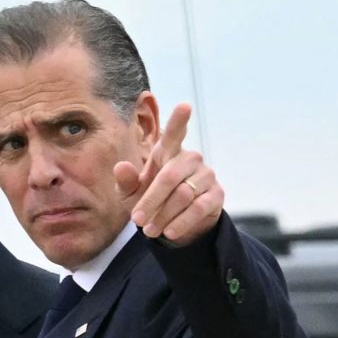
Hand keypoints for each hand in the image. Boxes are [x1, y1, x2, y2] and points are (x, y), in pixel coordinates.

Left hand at [114, 103, 223, 245]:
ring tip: (149, 230)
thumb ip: (125, 181)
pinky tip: (169, 232)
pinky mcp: (216, 194)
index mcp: (167, 152)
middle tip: (136, 220)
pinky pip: (198, 208)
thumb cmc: (150, 198)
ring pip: (183, 195)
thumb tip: (120, 167)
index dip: (179, 120)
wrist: (175, 221)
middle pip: (169, 177)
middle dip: (150, 201)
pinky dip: (180, 222)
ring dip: (163, 215)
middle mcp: (189, 159)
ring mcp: (206, 175)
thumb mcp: (132, 193)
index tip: (185, 106)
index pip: (174, 133)